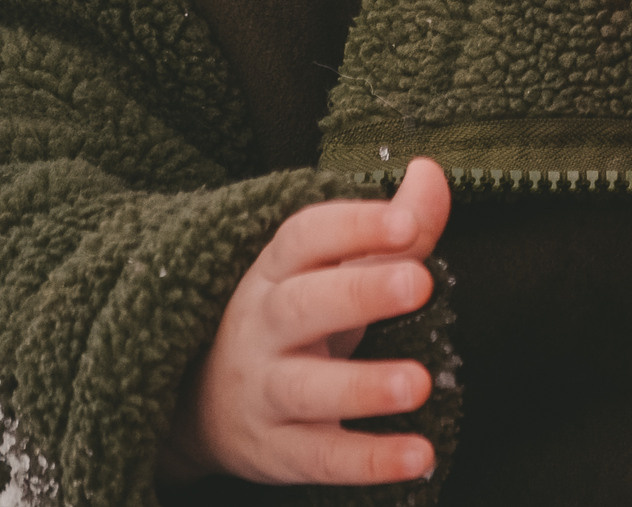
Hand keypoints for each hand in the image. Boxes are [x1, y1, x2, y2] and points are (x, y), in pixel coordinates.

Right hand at [160, 157, 451, 485]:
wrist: (200, 405)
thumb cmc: (298, 320)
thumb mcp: (336, 268)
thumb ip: (394, 225)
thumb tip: (431, 171)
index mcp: (277, 272)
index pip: (305, 236)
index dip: (355, 225)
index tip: (407, 222)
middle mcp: (262, 327)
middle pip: (303, 305)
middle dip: (360, 292)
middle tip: (419, 283)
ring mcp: (263, 391)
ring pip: (305, 389)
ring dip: (363, 387)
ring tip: (419, 383)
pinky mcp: (275, 451)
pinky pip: (320, 458)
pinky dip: (368, 460)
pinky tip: (419, 456)